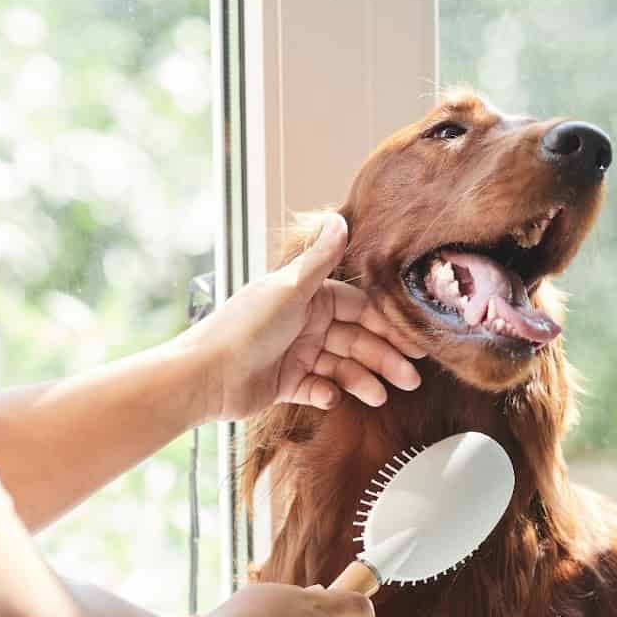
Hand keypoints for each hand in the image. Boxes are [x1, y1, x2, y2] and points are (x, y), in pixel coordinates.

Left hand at [182, 213, 426, 420]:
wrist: (204, 375)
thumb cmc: (245, 328)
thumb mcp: (289, 289)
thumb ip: (319, 259)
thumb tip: (339, 219)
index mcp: (307, 297)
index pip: (358, 309)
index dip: (386, 325)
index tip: (412, 341)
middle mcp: (304, 323)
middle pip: (355, 340)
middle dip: (383, 358)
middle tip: (410, 378)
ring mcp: (295, 354)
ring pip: (341, 367)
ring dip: (363, 380)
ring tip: (380, 396)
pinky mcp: (285, 384)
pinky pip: (317, 388)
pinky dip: (327, 393)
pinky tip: (333, 397)